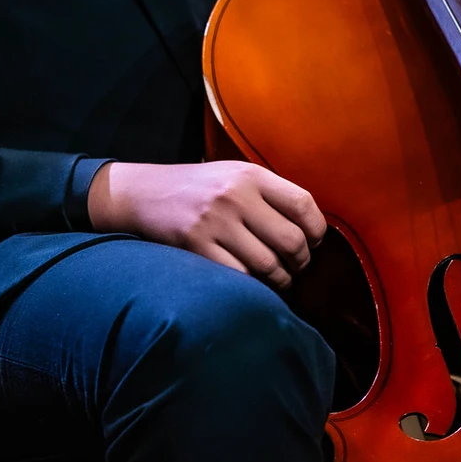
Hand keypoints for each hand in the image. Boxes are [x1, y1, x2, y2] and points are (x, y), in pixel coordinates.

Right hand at [87, 161, 325, 290]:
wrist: (143, 193)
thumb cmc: (201, 189)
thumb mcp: (236, 177)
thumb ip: (272, 196)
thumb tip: (314, 231)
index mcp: (251, 175)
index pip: (304, 205)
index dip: (318, 231)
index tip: (314, 242)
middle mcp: (234, 196)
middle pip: (292, 241)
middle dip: (302, 261)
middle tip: (297, 266)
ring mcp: (214, 222)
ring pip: (269, 265)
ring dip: (282, 279)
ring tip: (279, 278)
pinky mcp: (196, 245)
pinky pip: (240, 277)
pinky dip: (254, 286)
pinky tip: (254, 282)